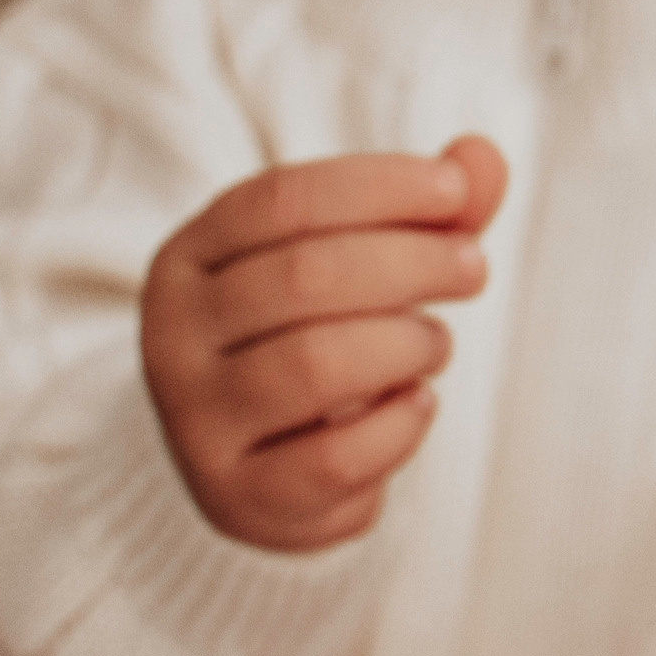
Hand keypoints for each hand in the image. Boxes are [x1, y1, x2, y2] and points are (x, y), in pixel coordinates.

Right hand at [140, 136, 506, 551]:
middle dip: (413, 263)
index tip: (456, 191)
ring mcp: (196, 424)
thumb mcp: (362, 258)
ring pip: (317, 364)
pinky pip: (335, 457)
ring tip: (433, 343)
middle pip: (303, 276)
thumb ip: (428, 209)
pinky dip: (399, 425)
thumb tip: (483, 156)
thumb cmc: (321, 333)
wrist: (267, 466)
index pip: (283, 199)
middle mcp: (172, 337)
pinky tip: (417, 404)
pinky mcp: (237, 498)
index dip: (381, 186)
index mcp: (189, 257)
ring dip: (407, 344)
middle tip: (473, 268)